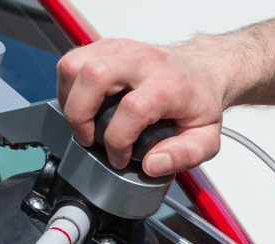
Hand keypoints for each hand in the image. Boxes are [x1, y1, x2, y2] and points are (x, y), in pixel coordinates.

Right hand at [56, 38, 224, 175]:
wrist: (200, 71)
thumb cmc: (199, 103)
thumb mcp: (207, 139)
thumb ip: (184, 156)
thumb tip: (152, 165)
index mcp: (170, 84)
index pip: (132, 108)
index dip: (118, 140)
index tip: (120, 158)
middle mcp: (144, 61)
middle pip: (94, 76)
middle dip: (80, 116)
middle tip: (89, 139)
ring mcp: (123, 49)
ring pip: (75, 65)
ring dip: (69, 101)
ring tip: (83, 123)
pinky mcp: (107, 47)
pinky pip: (72, 61)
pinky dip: (68, 88)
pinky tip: (83, 106)